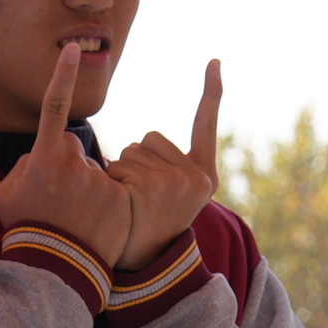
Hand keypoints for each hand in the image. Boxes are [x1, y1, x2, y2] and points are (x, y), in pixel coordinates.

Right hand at [0, 40, 136, 263]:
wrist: (53, 270)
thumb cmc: (25, 231)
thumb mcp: (5, 195)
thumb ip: (20, 167)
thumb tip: (37, 156)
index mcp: (45, 157)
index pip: (54, 108)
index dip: (62, 77)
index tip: (73, 50)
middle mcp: (75, 163)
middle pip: (75, 150)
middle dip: (69, 167)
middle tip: (59, 201)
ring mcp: (100, 181)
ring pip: (95, 171)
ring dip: (88, 188)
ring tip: (77, 219)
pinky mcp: (121, 199)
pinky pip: (114, 189)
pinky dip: (107, 203)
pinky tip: (96, 225)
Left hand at [109, 58, 223, 265]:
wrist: (146, 265)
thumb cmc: (153, 226)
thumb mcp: (175, 195)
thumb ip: (167, 166)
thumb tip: (141, 144)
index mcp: (204, 175)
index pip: (205, 125)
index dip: (211, 92)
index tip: (214, 61)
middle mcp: (195, 176)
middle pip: (150, 139)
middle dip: (138, 162)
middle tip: (142, 199)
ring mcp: (176, 181)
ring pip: (131, 152)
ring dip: (123, 173)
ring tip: (132, 204)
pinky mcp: (153, 187)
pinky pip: (120, 166)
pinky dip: (114, 182)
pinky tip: (123, 205)